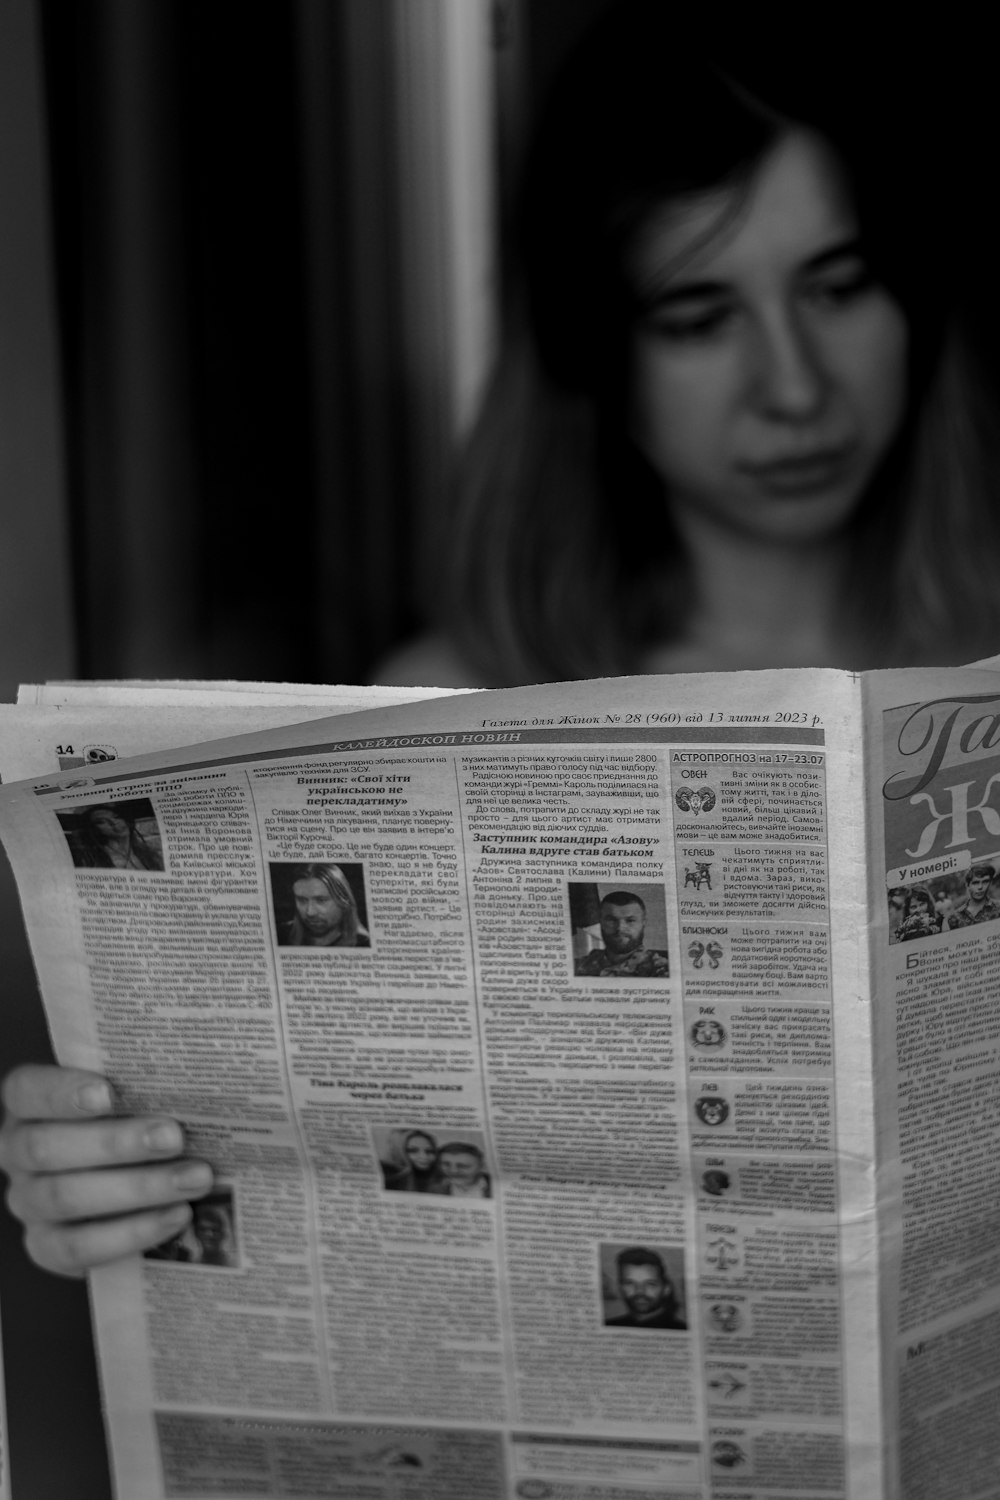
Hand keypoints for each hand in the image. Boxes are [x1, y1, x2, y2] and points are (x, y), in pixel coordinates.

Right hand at [0, 1064, 213, 1275]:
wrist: (126, 1180)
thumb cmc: (132, 1117)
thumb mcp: (131, 1093)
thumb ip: (145, 1084)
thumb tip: (204, 1070)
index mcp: (28, 1104)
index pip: (27, 1091)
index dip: (62, 1092)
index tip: (109, 1093)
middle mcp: (17, 1153)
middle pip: (47, 1148)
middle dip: (115, 1143)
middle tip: (175, 1137)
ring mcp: (28, 1202)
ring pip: (64, 1198)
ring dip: (137, 1188)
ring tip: (194, 1179)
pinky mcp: (47, 1246)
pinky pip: (78, 1247)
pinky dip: (131, 1233)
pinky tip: (176, 1215)